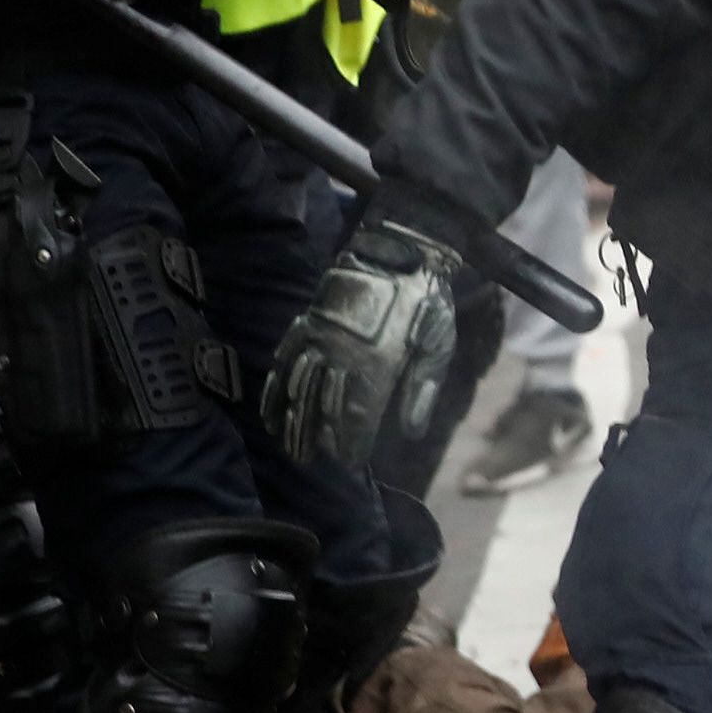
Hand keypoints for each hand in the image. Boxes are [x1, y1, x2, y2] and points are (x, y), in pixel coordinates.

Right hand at [264, 216, 465, 469]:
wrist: (404, 249)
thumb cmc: (430, 303)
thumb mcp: (439, 347)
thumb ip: (422, 391)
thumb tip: (410, 434)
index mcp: (378, 365)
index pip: (357, 415)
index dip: (350, 442)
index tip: (347, 463)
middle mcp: (344, 354)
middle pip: (322, 405)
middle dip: (313, 436)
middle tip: (306, 462)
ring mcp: (322, 335)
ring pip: (300, 384)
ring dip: (291, 415)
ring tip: (284, 441)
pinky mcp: (311, 319)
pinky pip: (287, 355)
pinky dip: (278, 381)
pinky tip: (271, 402)